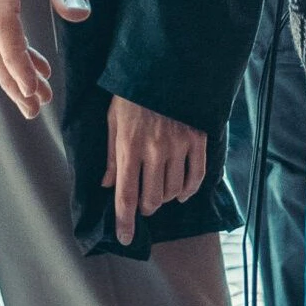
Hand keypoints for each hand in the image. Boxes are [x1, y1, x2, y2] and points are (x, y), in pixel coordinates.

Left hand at [103, 97, 205, 244]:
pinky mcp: (197, 140)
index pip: (126, 195)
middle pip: (151, 198)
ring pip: (173, 191)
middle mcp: (154, 150)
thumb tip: (108, 185)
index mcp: (129, 146)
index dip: (124, 222)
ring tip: (160, 193)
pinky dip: (189, 190)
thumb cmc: (132, 94)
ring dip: (165, 198)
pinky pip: (196, 177)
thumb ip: (112, 156)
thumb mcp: (113, 120)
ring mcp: (178, 146)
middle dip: (145, 208)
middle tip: (142, 203)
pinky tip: (182, 193)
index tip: (125, 238)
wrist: (164, 66)